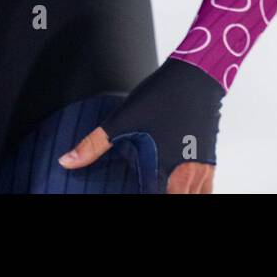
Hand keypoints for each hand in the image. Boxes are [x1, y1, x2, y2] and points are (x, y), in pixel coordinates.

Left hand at [58, 57, 224, 193]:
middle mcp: (183, 174)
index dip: (144, 199)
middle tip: (146, 189)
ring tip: (164, 190)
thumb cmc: (163, 95)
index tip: (132, 193)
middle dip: (162, 197)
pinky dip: (196, 194)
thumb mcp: (122, 119)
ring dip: (177, 196)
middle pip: (174, 200)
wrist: (197, 76)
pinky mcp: (210, 159)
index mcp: (161, 169)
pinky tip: (185, 189)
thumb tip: (67, 161)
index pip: (154, 199)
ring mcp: (200, 168)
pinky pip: (207, 190)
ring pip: (194, 198)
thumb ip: (94, 145)